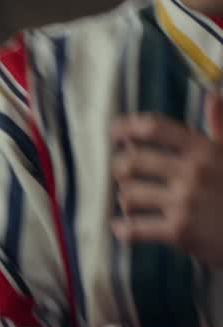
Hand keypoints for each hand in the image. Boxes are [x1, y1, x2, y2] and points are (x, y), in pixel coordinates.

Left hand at [111, 99, 222, 265]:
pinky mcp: (180, 231)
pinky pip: (136, 228)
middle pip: (133, 161)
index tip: (114, 131)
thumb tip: (213, 95)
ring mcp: (185, 203)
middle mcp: (192, 173)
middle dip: (120, 166)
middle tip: (121, 171)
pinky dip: (123, 228)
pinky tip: (120, 227)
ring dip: (125, 198)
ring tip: (130, 201)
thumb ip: (220, 125)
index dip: (127, 127)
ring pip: (129, 194)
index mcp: (203, 150)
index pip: (154, 128)